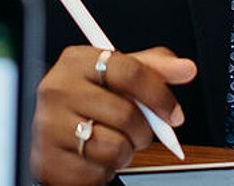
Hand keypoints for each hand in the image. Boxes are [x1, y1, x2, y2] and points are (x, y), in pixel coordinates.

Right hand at [31, 45, 196, 185]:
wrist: (51, 132)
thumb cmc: (89, 100)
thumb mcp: (117, 75)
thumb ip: (152, 68)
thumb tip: (185, 68)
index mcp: (77, 61)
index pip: (129, 71)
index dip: (159, 94)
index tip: (172, 112)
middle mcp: (58, 89)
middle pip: (125, 113)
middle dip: (143, 130)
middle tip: (137, 131)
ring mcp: (49, 126)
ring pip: (114, 147)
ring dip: (125, 152)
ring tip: (112, 141)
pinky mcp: (48, 162)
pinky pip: (97, 172)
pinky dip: (105, 170)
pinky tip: (95, 157)